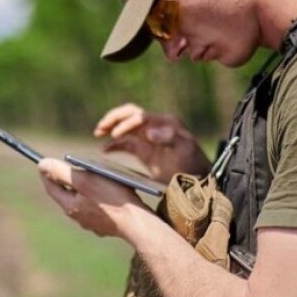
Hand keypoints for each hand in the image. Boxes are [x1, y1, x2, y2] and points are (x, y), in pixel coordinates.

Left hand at [37, 157, 146, 238]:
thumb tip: (42, 165)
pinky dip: (97, 200)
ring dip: (82, 191)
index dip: (46, 174)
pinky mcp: (106, 225)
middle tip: (66, 168)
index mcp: (70, 206)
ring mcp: (92, 223)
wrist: (136, 222)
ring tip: (88, 178)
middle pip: (66, 196)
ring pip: (82, 203)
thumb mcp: (84, 179)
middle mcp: (78, 217)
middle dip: (65, 182)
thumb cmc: (112, 198)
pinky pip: (97, 210)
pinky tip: (106, 194)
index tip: (43, 163)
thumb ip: (61, 172)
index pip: (51, 188)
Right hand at [95, 103, 210, 181]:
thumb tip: (150, 133)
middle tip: (100, 128)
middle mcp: (155, 127)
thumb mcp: (184, 150)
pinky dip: (114, 145)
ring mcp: (148, 139)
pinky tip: (105, 150)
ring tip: (98, 133)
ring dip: (111, 128)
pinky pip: (125, 144)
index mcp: (165, 123)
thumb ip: (169, 139)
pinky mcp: (144, 151)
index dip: (126, 123)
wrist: (198, 181)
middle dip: (114, 119)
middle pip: (129, 115)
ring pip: (125, 127)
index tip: (116, 134)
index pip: (140, 116)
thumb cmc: (193, 163)